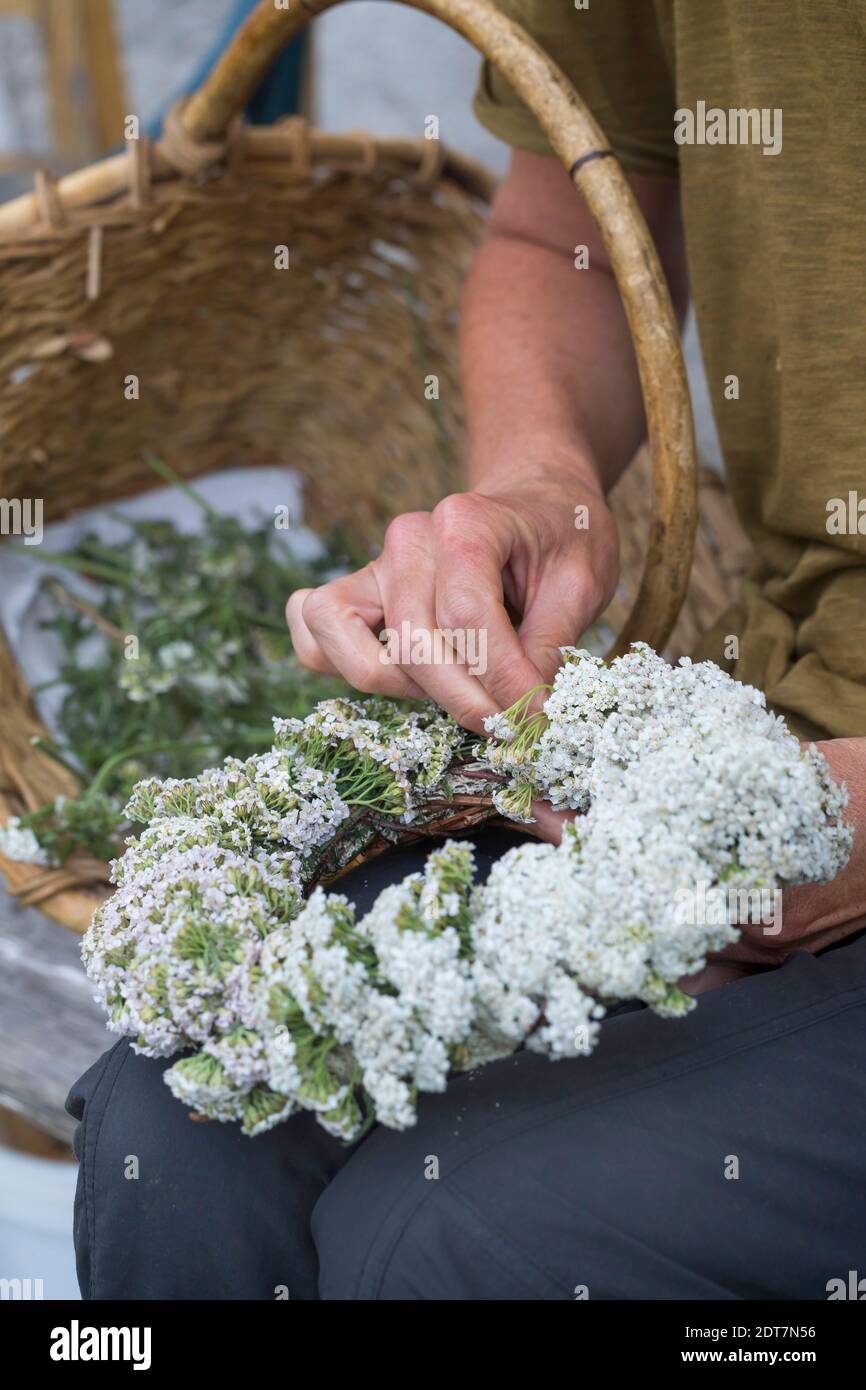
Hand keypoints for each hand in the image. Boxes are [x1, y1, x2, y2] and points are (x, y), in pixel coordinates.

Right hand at [286, 466, 618, 733]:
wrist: (535, 504)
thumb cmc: (559, 538)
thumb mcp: (583, 582)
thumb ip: (550, 646)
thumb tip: (525, 712)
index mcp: (465, 522)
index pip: (466, 616)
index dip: (501, 680)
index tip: (536, 717)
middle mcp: (408, 540)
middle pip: (413, 644)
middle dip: (465, 701)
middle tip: (511, 727)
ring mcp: (372, 568)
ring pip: (355, 653)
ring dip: (409, 691)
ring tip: (461, 692)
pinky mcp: (352, 596)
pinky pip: (315, 644)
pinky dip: (350, 673)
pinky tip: (413, 682)